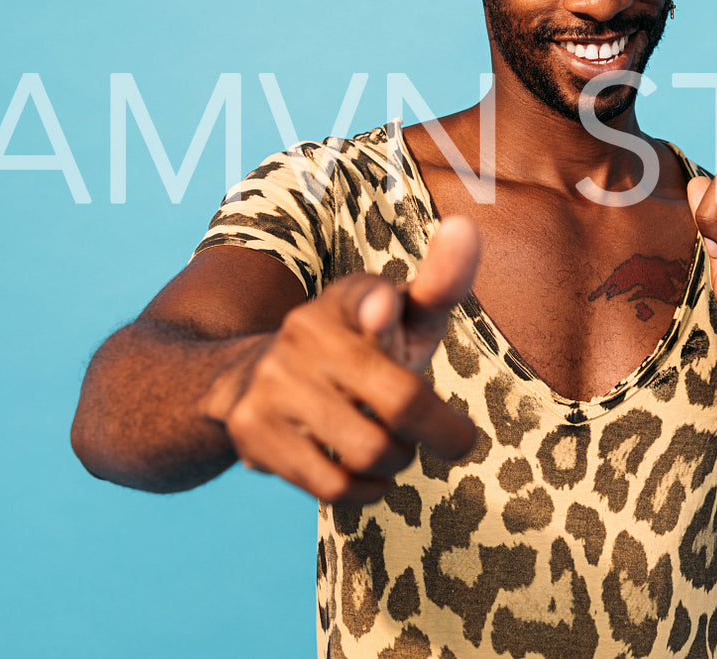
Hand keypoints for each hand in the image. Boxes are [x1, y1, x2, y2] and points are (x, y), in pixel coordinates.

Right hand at [200, 217, 481, 502]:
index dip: (377, 305)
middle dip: (444, 432)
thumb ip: (441, 285)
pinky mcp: (253, 431)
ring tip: (395, 450)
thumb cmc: (362, 350)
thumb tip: (464, 227)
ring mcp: (274, 383)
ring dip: (399, 461)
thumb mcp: (404, 316)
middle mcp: (305, 332)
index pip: (367, 295)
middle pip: (399, 402)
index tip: (383, 308)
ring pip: (371, 451)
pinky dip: (366, 490)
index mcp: (350, 298)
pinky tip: (369, 477)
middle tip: (457, 443)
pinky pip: (334, 485)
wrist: (252, 381)